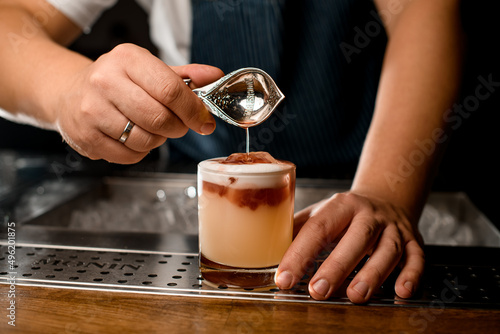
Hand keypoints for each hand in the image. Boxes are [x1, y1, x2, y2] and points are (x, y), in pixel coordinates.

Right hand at [54, 43, 223, 163]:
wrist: (70, 92)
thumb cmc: (117, 81)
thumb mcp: (149, 70)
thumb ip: (185, 76)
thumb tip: (214, 77)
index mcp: (128, 59)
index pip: (171, 90)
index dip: (193, 110)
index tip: (204, 121)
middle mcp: (106, 81)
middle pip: (160, 118)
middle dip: (178, 128)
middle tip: (177, 125)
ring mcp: (92, 110)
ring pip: (145, 140)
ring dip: (158, 140)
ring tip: (150, 128)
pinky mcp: (85, 136)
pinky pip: (129, 156)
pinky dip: (139, 152)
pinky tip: (132, 137)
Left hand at [275, 191, 424, 303]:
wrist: (386, 197)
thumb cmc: (346, 213)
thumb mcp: (321, 212)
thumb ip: (299, 229)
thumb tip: (268, 251)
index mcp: (341, 205)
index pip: (317, 228)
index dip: (299, 253)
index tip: (284, 277)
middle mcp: (369, 215)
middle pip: (356, 238)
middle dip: (337, 266)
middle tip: (318, 290)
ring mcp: (394, 228)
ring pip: (388, 250)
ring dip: (373, 273)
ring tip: (356, 295)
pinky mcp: (414, 241)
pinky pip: (417, 258)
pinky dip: (412, 275)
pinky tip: (401, 291)